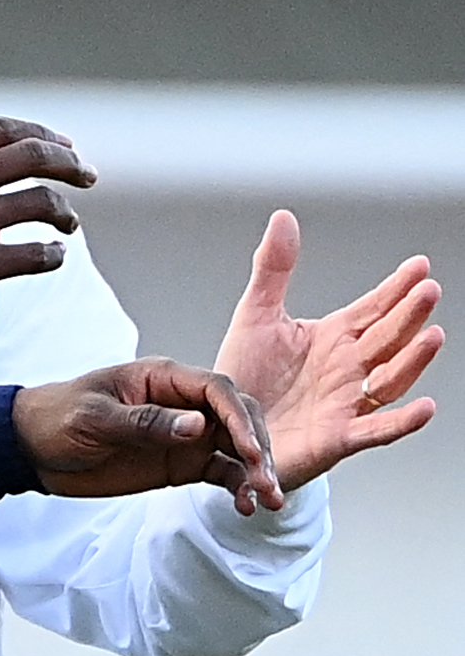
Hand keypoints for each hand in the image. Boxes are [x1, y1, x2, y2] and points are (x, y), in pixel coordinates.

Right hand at [0, 117, 95, 341]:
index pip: (6, 129)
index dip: (44, 134)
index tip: (63, 145)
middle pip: (36, 156)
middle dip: (70, 164)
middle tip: (86, 176)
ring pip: (44, 204)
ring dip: (65, 213)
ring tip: (67, 225)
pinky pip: (36, 255)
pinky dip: (53, 255)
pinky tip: (51, 258)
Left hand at [14, 358, 282, 515]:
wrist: (32, 448)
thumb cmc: (56, 418)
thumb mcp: (95, 419)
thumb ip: (146, 422)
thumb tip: (197, 425)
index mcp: (161, 379)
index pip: (216, 390)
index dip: (239, 417)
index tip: (252, 449)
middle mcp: (181, 404)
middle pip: (237, 417)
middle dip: (258, 446)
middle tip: (267, 479)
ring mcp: (184, 434)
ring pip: (236, 447)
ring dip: (256, 471)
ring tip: (267, 500)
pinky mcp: (180, 462)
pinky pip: (220, 471)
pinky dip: (237, 486)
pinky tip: (246, 506)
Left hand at [213, 209, 441, 489]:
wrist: (224, 431)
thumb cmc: (245, 378)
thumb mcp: (255, 316)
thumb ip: (273, 269)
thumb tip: (284, 218)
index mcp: (333, 338)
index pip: (373, 308)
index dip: (396, 288)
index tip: (419, 266)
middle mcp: (348, 368)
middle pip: (387, 338)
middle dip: (408, 315)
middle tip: (428, 289)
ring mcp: (347, 403)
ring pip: (390, 379)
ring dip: (413, 360)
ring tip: (432, 335)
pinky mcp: (338, 437)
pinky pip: (377, 430)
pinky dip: (402, 421)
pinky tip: (425, 408)